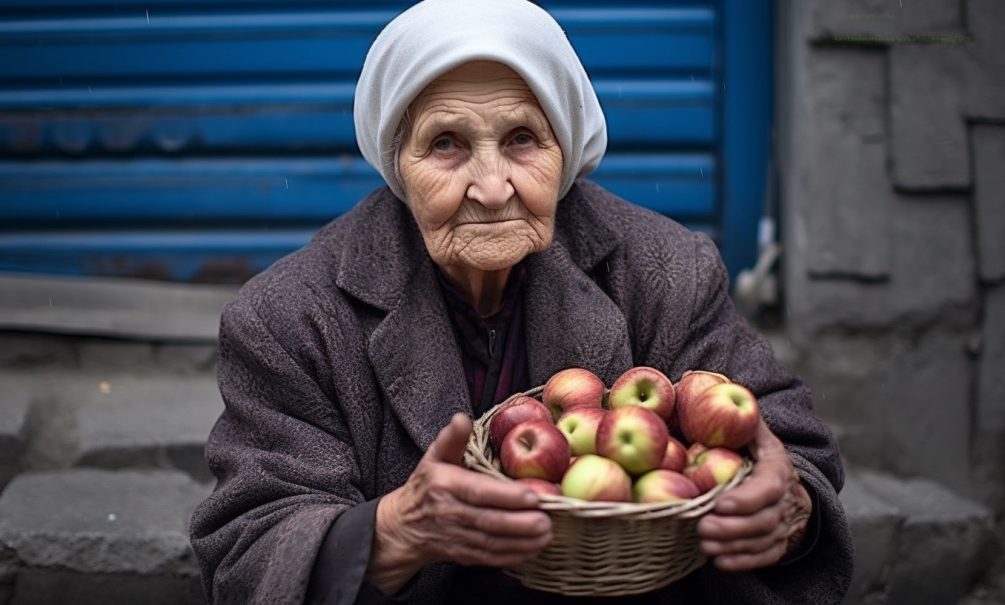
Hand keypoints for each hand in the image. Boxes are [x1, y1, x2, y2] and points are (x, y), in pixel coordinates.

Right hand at [367, 413, 551, 592]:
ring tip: (546, 535)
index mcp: (445, 485)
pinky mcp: (462, 555)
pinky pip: (489, 558)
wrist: (403, 526)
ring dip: (522, 542)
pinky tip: (532, 550)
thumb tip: (461, 418)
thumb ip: (452, 438)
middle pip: (489, 521)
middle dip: (521, 524)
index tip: (532, 496)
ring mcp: (456, 537)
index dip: (506, 496)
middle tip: (548, 520)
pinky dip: (512, 556)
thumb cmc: (426, 486)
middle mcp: (449, 513)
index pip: (478, 491)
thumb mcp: (434, 456)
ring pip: (492, 542)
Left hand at [696, 418, 811, 571]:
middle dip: (733, 527)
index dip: (746, 498)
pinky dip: (743, 562)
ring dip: (733, 545)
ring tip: (704, 543)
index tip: (720, 504)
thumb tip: (705, 385)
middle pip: (764, 519)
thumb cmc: (755, 452)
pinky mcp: (778, 542)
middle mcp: (785, 498)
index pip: (768, 487)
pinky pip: (765, 556)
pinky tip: (719, 562)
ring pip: (763, 540)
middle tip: (703, 528)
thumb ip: (737, 417)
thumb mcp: (752, 431)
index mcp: (777, 468)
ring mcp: (783, 522)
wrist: (784, 481)